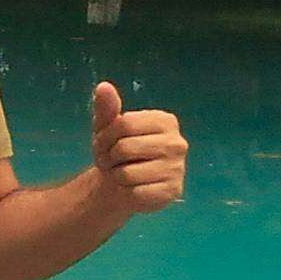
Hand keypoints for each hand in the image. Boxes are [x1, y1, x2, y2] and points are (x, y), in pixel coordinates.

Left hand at [87, 83, 185, 215]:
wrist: (122, 183)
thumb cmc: (118, 150)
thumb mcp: (107, 127)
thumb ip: (107, 108)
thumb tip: (103, 86)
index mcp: (165, 121)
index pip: (123, 124)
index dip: (104, 137)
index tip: (104, 143)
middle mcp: (177, 143)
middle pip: (124, 148)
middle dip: (108, 157)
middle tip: (112, 162)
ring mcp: (177, 168)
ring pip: (127, 173)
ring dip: (116, 176)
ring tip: (121, 174)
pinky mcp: (172, 191)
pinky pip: (136, 193)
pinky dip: (126, 192)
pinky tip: (132, 188)